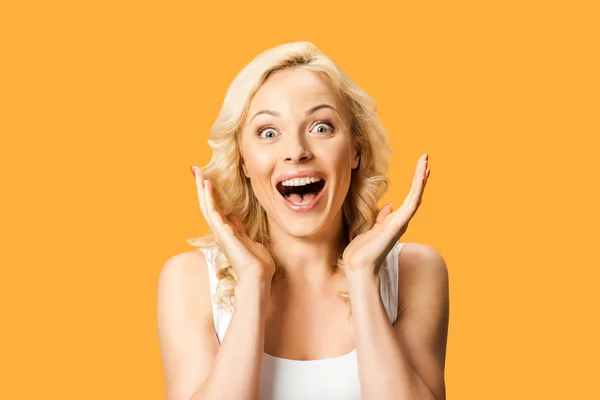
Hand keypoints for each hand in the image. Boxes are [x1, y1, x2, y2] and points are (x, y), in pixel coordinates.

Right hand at [192, 166, 275, 282]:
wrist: (258, 277)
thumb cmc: (258, 264)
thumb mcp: (249, 241)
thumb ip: (240, 230)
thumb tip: (233, 218)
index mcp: (227, 233)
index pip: (215, 209)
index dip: (210, 195)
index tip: (207, 180)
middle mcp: (220, 232)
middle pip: (207, 205)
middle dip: (202, 188)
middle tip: (196, 171)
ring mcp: (219, 232)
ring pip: (206, 206)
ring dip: (202, 189)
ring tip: (198, 173)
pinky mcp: (222, 232)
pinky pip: (212, 211)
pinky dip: (208, 197)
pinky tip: (207, 184)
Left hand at [342, 154, 429, 274]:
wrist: (358, 266)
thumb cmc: (361, 251)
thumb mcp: (370, 229)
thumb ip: (381, 218)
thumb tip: (388, 205)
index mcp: (394, 221)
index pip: (408, 198)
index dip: (415, 183)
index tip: (421, 168)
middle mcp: (401, 221)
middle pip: (415, 194)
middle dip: (420, 175)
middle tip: (426, 157)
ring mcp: (401, 223)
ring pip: (416, 196)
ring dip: (421, 177)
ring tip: (426, 160)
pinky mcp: (398, 224)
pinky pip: (411, 204)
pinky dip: (417, 189)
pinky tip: (422, 176)